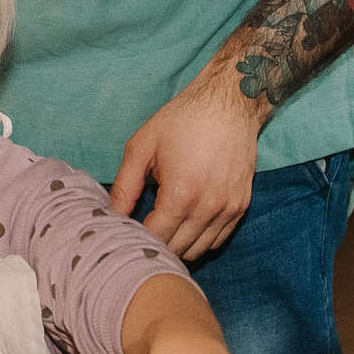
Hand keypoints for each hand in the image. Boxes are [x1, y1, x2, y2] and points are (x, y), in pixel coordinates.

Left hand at [111, 72, 264, 261]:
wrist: (229, 103)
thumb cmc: (182, 121)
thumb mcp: (142, 147)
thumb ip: (125, 186)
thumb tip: (112, 216)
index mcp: (180, 196)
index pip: (155, 239)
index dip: (136, 238)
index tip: (127, 231)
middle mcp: (207, 209)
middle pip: (176, 250)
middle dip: (156, 244)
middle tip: (142, 229)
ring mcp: (228, 210)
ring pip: (198, 250)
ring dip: (178, 245)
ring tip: (164, 227)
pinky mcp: (241, 206)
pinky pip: (217, 240)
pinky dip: (199, 239)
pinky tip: (186, 222)